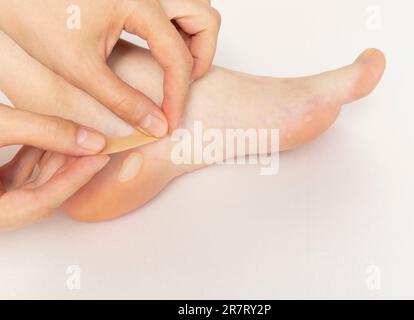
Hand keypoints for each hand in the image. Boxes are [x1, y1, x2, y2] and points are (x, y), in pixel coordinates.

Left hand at [0, 0, 220, 133]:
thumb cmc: (34, 15)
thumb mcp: (80, 68)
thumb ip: (122, 99)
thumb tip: (154, 124)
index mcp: (139, 3)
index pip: (178, 56)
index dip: (179, 94)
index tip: (171, 120)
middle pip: (204, 19)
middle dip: (202, 57)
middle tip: (182, 84)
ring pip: (194, 6)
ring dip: (193, 38)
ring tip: (173, 66)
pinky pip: (174, 3)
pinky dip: (178, 26)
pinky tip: (158, 46)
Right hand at [0, 104, 108, 230]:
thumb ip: (43, 130)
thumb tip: (89, 139)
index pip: (42, 201)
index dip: (75, 178)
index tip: (100, 158)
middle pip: (41, 196)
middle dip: (69, 168)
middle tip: (95, 146)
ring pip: (32, 186)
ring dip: (55, 160)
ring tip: (77, 137)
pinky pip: (18, 176)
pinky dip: (35, 157)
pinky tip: (48, 137)